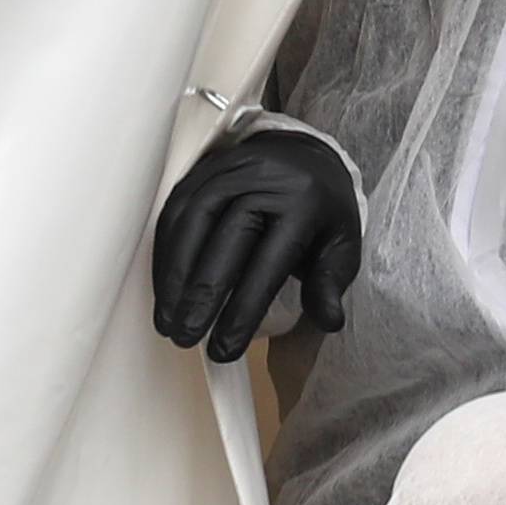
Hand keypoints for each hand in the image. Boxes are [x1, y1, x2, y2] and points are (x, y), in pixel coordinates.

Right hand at [152, 130, 360, 360]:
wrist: (306, 157)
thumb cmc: (321, 211)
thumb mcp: (341, 246)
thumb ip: (330, 284)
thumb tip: (330, 321)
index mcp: (303, 203)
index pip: (268, 263)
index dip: (242, 309)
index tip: (225, 347)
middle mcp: (264, 180)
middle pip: (224, 241)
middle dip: (200, 296)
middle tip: (185, 337)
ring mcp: (230, 170)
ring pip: (192, 223)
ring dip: (173, 276)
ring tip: (168, 319)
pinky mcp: (203, 169)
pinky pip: (176, 209)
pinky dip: (165, 251)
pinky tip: (164, 285)